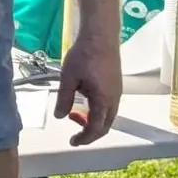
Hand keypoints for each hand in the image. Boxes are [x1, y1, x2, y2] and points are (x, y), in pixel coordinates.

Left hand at [54, 31, 121, 145]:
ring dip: (93, 120)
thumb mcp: (68, 78)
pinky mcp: (116, 84)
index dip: (84, 138)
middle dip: (89, 132)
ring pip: (108, 116)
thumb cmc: (84, 55)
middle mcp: (114, 99)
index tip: (73, 142)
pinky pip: (109, 105)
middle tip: (75, 134)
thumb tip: (60, 116)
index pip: (95, 128)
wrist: (101, 35)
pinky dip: (97, 110)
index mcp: (103, 100)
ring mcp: (117, 91)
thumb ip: (64, 99)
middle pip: (105, 125)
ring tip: (75, 114)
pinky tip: (84, 100)